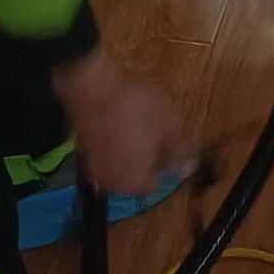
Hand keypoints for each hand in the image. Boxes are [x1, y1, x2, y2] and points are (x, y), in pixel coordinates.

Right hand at [52, 48, 193, 196]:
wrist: (91, 88)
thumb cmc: (135, 110)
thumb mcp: (169, 126)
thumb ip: (181, 150)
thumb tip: (190, 165)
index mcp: (135, 183)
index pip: (158, 181)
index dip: (166, 160)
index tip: (170, 140)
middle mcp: (112, 184)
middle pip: (138, 174)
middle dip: (149, 156)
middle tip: (156, 129)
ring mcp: (94, 169)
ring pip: (122, 163)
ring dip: (132, 148)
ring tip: (139, 122)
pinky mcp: (83, 152)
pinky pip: (107, 153)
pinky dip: (116, 142)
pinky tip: (121, 121)